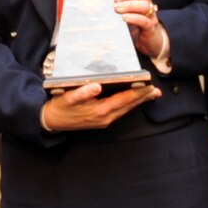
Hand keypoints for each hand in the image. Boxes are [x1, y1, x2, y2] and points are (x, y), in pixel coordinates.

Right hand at [40, 82, 158, 131]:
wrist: (52, 121)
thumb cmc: (60, 107)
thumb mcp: (68, 98)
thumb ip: (82, 92)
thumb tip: (97, 86)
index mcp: (99, 110)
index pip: (123, 100)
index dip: (136, 93)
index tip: (148, 86)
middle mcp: (105, 117)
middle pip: (128, 106)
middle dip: (142, 98)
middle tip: (156, 91)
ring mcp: (104, 121)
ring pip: (125, 110)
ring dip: (138, 102)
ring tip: (149, 95)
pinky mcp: (101, 121)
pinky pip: (120, 112)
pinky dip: (129, 106)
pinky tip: (132, 102)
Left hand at [109, 0, 168, 61]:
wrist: (149, 42)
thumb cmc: (134, 24)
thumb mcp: (123, 13)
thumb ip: (113, 4)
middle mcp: (145, 4)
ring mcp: (149, 15)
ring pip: (145, 5)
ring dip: (130, 5)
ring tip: (117, 9)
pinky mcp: (150, 28)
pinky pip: (145, 21)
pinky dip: (134, 18)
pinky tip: (125, 18)